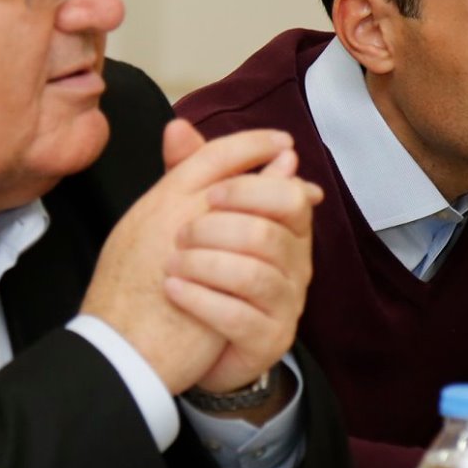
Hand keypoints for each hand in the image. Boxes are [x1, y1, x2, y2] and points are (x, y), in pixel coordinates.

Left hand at [80, 122, 305, 393]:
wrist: (188, 339)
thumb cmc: (198, 269)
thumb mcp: (192, 214)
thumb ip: (189, 172)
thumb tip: (178, 127)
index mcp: (286, 226)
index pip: (291, 194)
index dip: (250, 188)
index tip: (210, 192)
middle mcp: (296, 264)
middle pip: (270, 233)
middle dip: (218, 228)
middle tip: (180, 232)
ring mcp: (286, 305)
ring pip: (255, 275)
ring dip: (205, 264)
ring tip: (171, 263)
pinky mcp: (270, 341)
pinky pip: (239, 317)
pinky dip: (201, 300)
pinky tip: (173, 289)